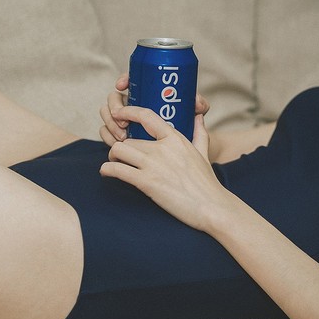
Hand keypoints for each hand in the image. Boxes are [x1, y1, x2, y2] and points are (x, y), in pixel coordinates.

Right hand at [99, 73, 210, 145]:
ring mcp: (124, 119)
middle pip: (113, 97)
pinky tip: (116, 143)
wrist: (182, 149)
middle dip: (114, 108)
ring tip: (122, 137)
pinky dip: (108, 137)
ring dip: (109, 124)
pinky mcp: (119, 133)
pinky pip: (105, 132)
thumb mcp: (193, 114)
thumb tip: (195, 103)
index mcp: (147, 92)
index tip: (123, 86)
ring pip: (107, 115)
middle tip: (125, 122)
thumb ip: (199, 105)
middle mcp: (133, 103)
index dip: (123, 79)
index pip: (131, 79)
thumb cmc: (186, 126)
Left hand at [100, 106, 230, 231]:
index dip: (128, 112)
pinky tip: (107, 172)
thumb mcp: (203, 153)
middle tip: (120, 157)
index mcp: (175, 138)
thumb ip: (200, 133)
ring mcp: (154, 164)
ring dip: (112, 157)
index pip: (146, 116)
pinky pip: (118, 170)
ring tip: (114, 164)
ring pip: (119, 150)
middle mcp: (162, 148)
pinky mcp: (147, 182)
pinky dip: (108, 170)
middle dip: (121, 148)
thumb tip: (199, 117)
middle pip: (128, 140)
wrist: (212, 207)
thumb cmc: (207, 183)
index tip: (118, 114)